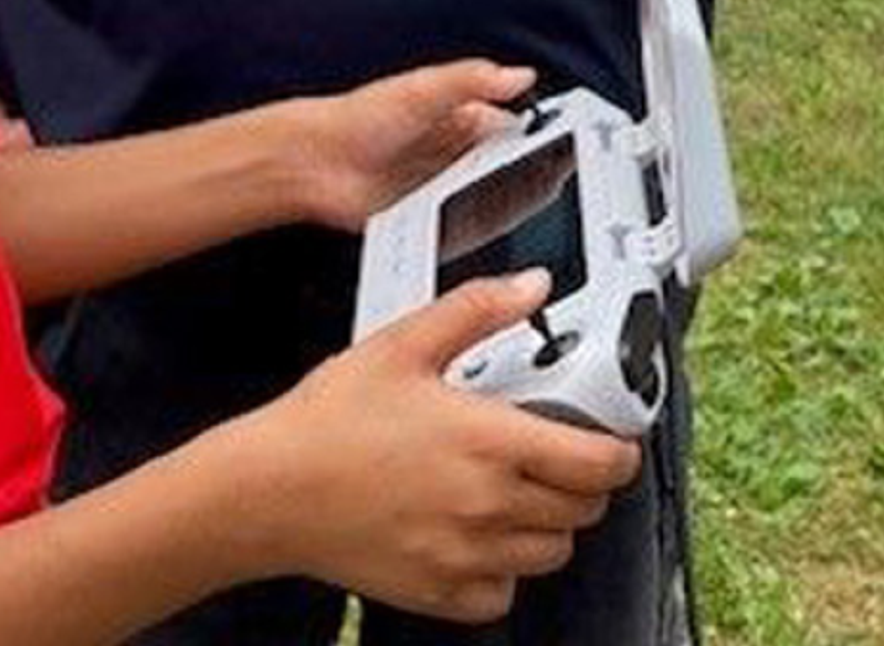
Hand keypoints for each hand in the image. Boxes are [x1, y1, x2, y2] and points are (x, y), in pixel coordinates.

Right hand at [231, 272, 642, 622]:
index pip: (601, 464)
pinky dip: (503, 573)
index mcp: (490, 442)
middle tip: (559, 458)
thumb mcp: (403, 344)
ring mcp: (464, 555)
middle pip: (584, 510)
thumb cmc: (326, 423)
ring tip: (519, 495)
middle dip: (583, 484)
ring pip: (551, 554)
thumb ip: (477, 309)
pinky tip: (481, 538)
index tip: (610, 441)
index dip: (619, 451)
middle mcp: (487, 504)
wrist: (264, 491)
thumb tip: (532, 286)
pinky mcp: (437, 592)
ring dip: (549, 526)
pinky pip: (503, 596)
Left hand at [285, 60, 536, 230]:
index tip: (558, 145)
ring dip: (496, 199)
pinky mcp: (427, 213)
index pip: (513, 124)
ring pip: (485, 194)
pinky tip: (474, 221)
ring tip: (508, 202)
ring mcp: (442, 182)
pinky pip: (459, 221)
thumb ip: (474, 79)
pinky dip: (469, 223)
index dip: (536, 134)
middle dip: (521, 172)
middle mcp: (455, 148)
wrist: (314, 164)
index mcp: (461, 112)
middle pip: (505, 163)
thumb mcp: (423, 88)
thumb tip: (520, 75)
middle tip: (539, 180)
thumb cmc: (359, 118)